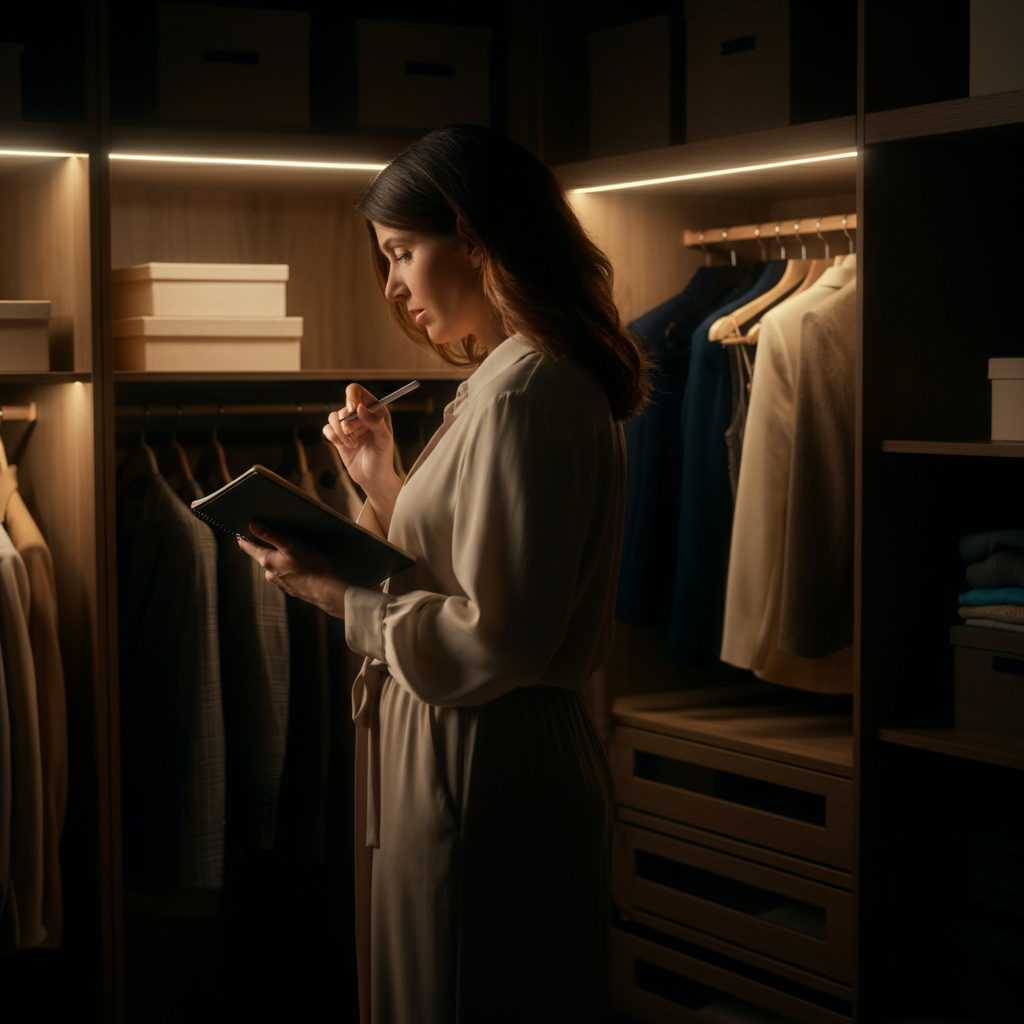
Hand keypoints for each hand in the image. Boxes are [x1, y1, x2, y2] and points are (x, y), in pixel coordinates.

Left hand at [237, 520, 347, 617]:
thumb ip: (269, 535)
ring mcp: (279, 582)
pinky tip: (302, 566)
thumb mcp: (290, 545)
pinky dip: (289, 568)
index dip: (244, 536)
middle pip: (262, 555)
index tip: (243, 528)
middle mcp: (269, 573)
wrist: (324, 590)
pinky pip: (285, 574)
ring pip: (274, 565)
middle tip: (277, 536)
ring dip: (280, 558)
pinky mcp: (290, 587)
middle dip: (267, 546)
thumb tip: (251, 525)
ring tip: (295, 552)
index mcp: (266, 561)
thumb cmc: (309, 566)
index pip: (247, 546)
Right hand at [323, 383, 402, 531]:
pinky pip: (327, 428)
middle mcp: (361, 415)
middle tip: (354, 433)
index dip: (352, 397)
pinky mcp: (338, 436)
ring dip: (341, 432)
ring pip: (334, 416)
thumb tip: (360, 408)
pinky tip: (343, 446)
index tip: (352, 408)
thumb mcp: (384, 440)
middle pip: (344, 405)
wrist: (372, 478)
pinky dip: (333, 437)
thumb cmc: (382, 459)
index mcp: (375, 411)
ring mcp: (348, 425)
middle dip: (347, 421)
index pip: (357, 392)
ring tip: (352, 443)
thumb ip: (375, 422)